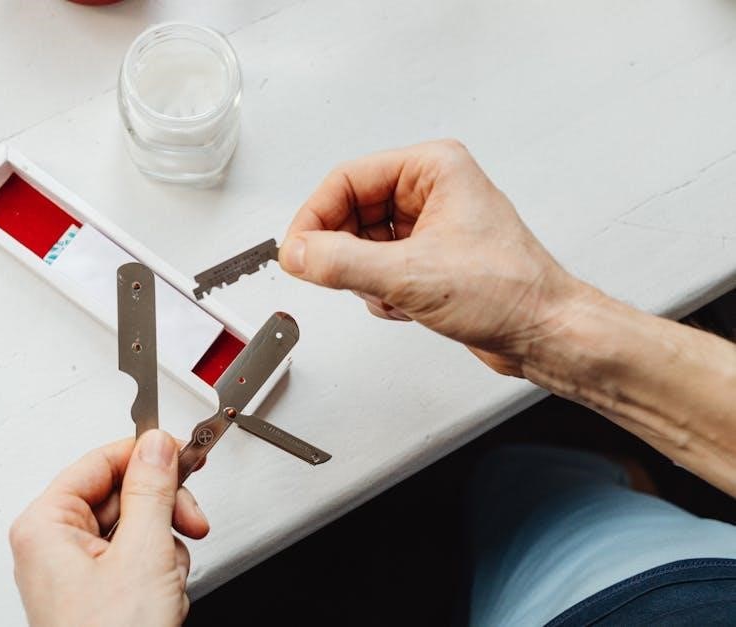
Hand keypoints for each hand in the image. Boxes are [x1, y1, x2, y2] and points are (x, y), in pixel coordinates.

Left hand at [9, 430, 209, 626]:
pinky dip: (159, 572)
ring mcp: (77, 570)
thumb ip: (152, 490)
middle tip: (190, 521)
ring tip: (166, 578)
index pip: (101, 461)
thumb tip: (157, 446)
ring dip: (165, 549)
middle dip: (163, 514)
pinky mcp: (99, 591)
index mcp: (47, 524)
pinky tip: (162, 595)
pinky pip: (137, 557)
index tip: (184, 455)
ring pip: (137, 527)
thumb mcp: (142, 553)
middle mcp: (54, 544)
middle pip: (122, 494)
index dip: (147, 456)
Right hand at [280, 139, 589, 375]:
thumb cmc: (509, 291)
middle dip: (343, 253)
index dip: (314, 217)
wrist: (544, 334)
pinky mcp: (428, 259)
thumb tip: (296, 253)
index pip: (347, 180)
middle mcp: (430, 191)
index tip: (295, 251)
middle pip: (350, 212)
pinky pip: (377, 267)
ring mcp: (429, 226)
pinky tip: (405, 305)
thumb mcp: (410, 276)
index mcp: (432, 169)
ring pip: (361, 244)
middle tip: (332, 277)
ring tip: (391, 294)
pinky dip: (380, 291)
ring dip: (365, 277)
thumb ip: (341, 262)